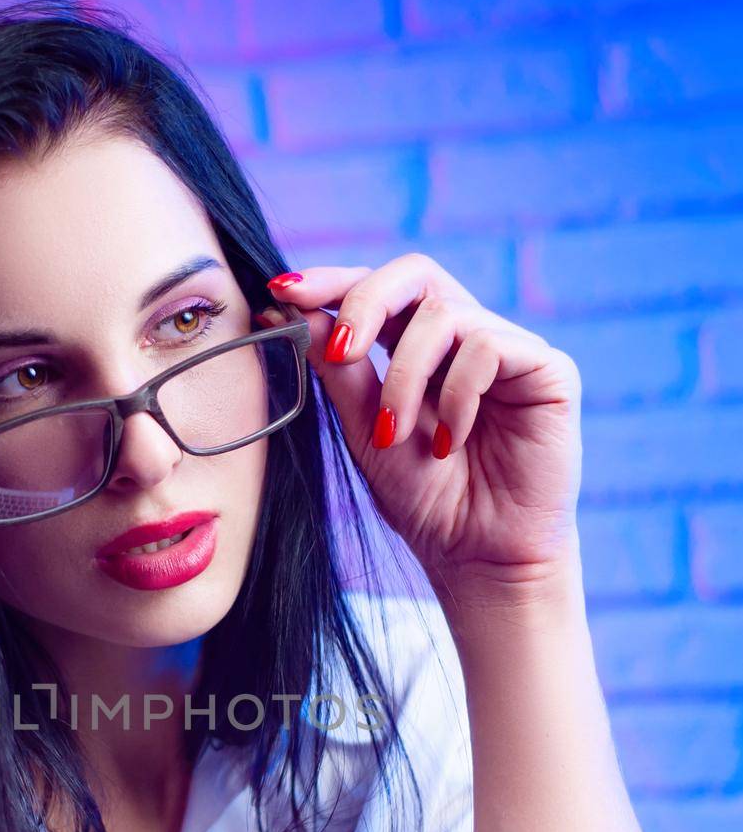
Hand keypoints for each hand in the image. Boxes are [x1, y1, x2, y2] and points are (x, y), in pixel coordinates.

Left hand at [262, 253, 583, 602]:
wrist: (477, 557)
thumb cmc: (425, 499)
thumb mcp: (365, 431)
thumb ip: (339, 371)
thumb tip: (292, 308)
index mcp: (418, 347)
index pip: (377, 289)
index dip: (332, 282)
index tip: (283, 292)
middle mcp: (465, 337)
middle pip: (414, 274)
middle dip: (365, 304)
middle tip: (340, 353)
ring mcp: (508, 349)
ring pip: (443, 315)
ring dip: (404, 378)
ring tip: (396, 436)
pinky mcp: (547, 369)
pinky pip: (487, 347)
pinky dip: (455, 395)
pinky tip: (452, 441)